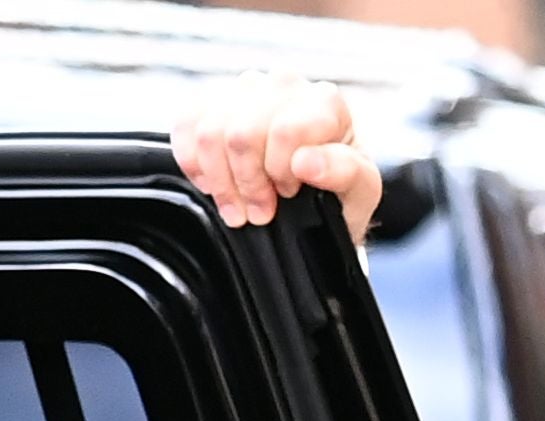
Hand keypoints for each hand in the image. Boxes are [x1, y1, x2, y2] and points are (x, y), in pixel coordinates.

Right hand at [175, 78, 382, 236]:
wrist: (314, 203)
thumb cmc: (338, 195)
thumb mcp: (359, 192)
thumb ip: (344, 172)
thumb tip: (306, 160)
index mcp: (324, 102)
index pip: (283, 129)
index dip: (278, 172)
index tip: (287, 194)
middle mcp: (284, 87)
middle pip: (241, 132)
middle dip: (247, 183)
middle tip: (261, 210)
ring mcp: (245, 92)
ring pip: (209, 132)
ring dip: (221, 181)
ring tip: (240, 205)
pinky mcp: (213, 103)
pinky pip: (186, 125)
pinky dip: (194, 164)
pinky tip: (215, 182)